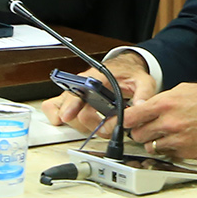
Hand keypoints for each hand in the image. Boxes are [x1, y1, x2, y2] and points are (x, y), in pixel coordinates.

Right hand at [41, 53, 155, 132]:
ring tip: (98, 124)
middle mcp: (81, 84)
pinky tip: (72, 122)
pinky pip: (52, 107)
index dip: (72, 105)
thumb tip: (140, 107)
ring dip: (79, 125)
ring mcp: (73, 92)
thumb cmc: (128, 74)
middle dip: (91, 125)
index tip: (68, 116)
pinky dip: (57, 117)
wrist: (123, 69)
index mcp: (97, 76)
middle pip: (74, 110)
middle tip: (107, 128)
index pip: (79, 90)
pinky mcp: (69, 99)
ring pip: (62, 112)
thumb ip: (144, 93)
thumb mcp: (143, 80)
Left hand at [122, 83, 196, 160]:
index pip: (131, 116)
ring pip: (151, 146)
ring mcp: (178, 140)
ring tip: (168, 133)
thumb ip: (162, 100)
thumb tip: (143, 108)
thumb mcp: (185, 90)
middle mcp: (170, 123)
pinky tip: (181, 139)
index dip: (124, 121)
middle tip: (149, 127)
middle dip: (141, 131)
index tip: (122, 123)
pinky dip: (170, 149)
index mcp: (166, 104)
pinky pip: (168, 154)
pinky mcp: (187, 153)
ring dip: (155, 141)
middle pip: (138, 134)